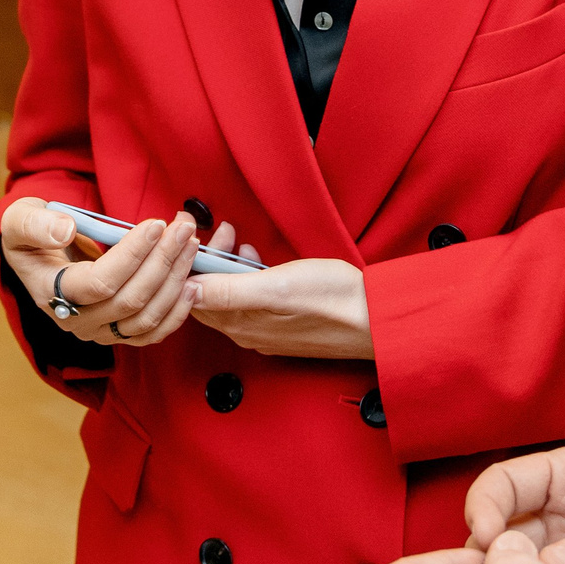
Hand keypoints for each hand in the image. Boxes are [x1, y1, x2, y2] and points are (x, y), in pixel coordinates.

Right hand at [0, 198, 202, 346]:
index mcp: (49, 292)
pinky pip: (153, 333)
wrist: (40, 256)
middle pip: (130, 300)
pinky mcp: (119, 335)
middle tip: (184, 228)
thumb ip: (35, 224)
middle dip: (163, 261)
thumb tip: (65, 230)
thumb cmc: (33, 233)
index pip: (100, 282)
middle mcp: (75, 321)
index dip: (132, 254)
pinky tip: (192, 284)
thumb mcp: (21, 219)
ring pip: (147, 317)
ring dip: (176, 281)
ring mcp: (99, 332)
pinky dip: (177, 311)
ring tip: (191, 245)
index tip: (156, 224)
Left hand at [190, 232, 371, 359]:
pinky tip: (258, 262)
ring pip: (230, 296)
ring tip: (237, 241)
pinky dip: (246, 276)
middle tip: (221, 232)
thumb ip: (230, 290)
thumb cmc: (333, 301)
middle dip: (208, 260)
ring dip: (228, 266)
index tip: (191, 236)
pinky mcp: (283, 324)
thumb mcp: (277, 288)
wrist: (376, 319)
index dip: (189, 264)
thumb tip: (188, 288)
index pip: (193, 297)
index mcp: (241, 324)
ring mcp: (266, 330)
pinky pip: (250, 300)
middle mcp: (248, 331)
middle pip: (210, 295)